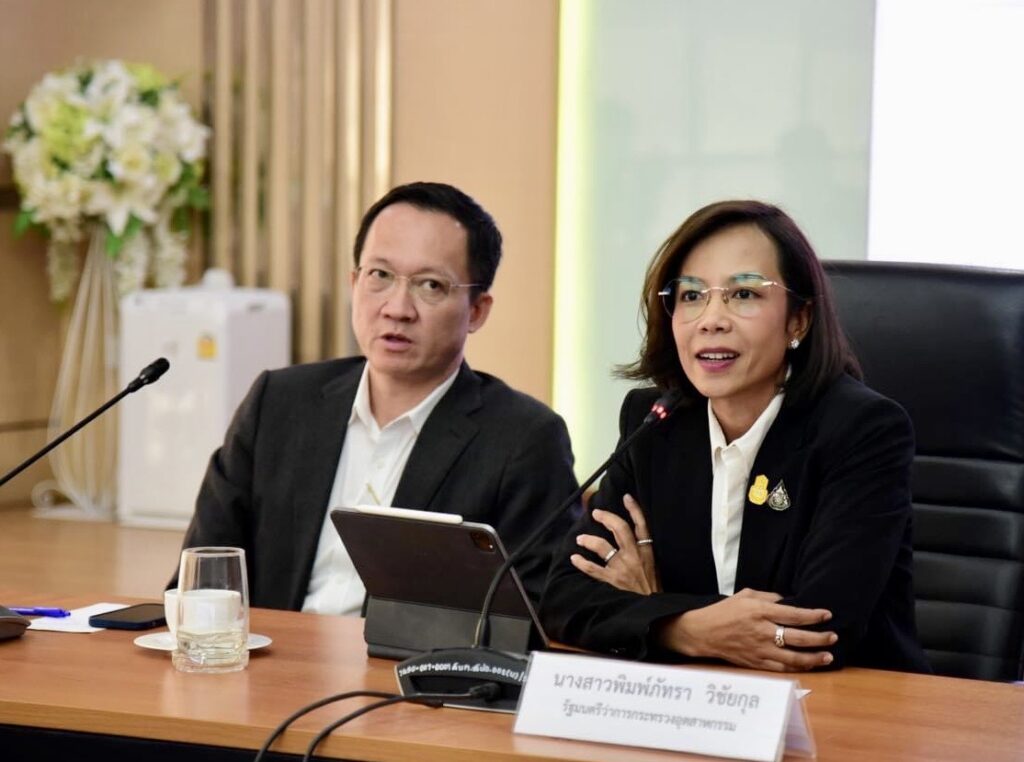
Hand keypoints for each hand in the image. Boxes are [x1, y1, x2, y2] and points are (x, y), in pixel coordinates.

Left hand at [570, 494, 661, 594]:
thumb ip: (646, 553)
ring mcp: (622, 568)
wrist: (654, 611)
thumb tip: (638, 539)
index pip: (642, 525)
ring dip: (589, 540)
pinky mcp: (612, 581)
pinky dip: (582, 563)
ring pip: (603, 546)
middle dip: (606, 518)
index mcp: (647, 551)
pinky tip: (574, 558)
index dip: (634, 509)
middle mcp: (634, 556)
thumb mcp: (655, 567)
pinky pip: (593, 569)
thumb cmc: (653, 590)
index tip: (626, 497)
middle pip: (620, 528)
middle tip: (596, 513)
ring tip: (580, 538)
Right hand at [657, 588, 836, 671]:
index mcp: (760, 611)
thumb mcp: (745, 595)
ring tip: (827, 656)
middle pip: (798, 637)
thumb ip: (768, 597)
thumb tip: (788, 601)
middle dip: (819, 638)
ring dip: (813, 658)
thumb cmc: (724, 611)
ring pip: (793, 657)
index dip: (814, 615)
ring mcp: (760, 649)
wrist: (703, 632)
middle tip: (833, 637)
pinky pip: (781, 668)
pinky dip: (796, 668)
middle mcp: (763, 631)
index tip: (827, 615)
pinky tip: (807, 666)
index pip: (794, 614)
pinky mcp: (756, 662)